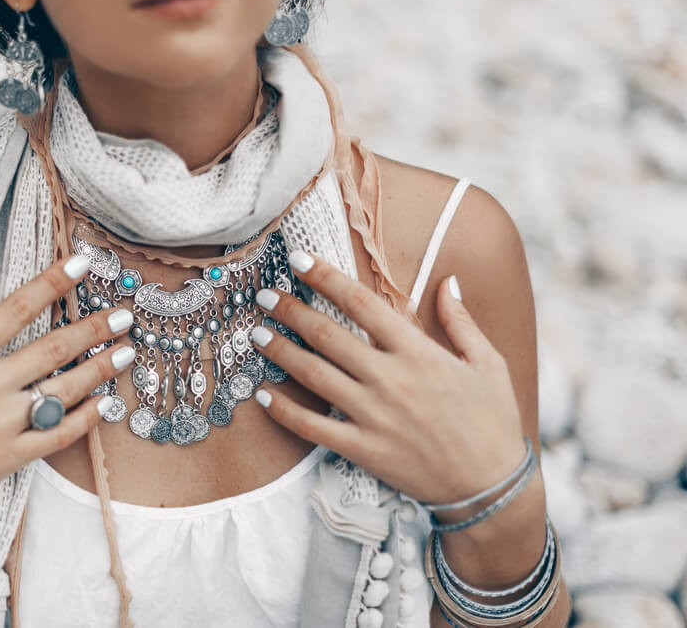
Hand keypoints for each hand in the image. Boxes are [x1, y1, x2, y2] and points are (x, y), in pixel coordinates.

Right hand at [0, 253, 134, 540]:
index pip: (16, 309)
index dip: (52, 282)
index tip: (83, 263)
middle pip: (54, 347)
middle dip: (95, 326)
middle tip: (126, 312)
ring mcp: (2, 425)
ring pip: (65, 389)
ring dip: (101, 368)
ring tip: (129, 350)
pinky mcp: (10, 458)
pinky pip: (59, 435)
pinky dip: (87, 418)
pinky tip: (107, 403)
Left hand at [249, 250, 526, 507]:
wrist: (491, 487)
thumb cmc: (492, 421)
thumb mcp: (488, 363)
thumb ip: (460, 321)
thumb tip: (447, 281)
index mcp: (418, 352)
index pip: (362, 303)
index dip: (326, 277)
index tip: (299, 260)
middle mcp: (390, 379)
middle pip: (327, 335)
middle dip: (291, 311)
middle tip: (264, 295)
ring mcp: (373, 415)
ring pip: (314, 375)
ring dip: (280, 352)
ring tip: (255, 334)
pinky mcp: (363, 449)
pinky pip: (313, 428)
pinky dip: (285, 411)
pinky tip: (263, 395)